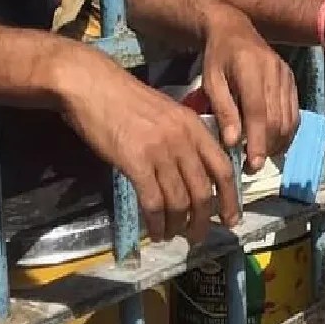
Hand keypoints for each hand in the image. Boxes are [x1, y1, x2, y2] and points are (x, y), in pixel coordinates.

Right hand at [55, 46, 239, 243]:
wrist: (93, 86)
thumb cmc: (127, 100)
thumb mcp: (168, 114)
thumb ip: (185, 139)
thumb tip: (193, 173)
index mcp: (195, 127)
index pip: (223, 168)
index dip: (230, 198)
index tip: (231, 219)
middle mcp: (184, 140)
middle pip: (203, 190)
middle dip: (204, 219)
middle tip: (197, 237)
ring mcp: (161, 151)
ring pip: (179, 200)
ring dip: (178, 225)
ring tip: (172, 237)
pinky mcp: (136, 162)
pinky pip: (153, 201)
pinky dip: (157, 222)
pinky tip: (155, 232)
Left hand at [199, 8, 299, 174]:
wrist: (235, 29)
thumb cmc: (218, 57)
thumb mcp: (211, 82)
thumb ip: (224, 111)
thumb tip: (233, 143)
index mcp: (252, 70)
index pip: (259, 112)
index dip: (258, 141)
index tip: (253, 165)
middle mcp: (275, 73)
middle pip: (278, 119)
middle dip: (267, 147)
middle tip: (251, 166)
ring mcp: (287, 77)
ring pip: (290, 119)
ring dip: (278, 143)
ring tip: (261, 156)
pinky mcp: (292, 81)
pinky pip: (295, 112)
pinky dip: (287, 132)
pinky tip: (273, 141)